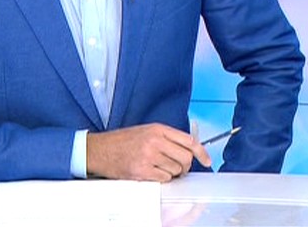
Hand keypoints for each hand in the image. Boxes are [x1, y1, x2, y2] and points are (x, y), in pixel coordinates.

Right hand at [86, 123, 211, 181]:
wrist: (100, 150)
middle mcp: (155, 141)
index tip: (207, 161)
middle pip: (185, 158)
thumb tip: (188, 149)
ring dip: (172, 173)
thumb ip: (167, 137)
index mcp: (158, 129)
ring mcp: (148, 156)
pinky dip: (162, 179)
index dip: (202, 152)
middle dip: (185, 166)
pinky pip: (164, 179)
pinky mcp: (141, 170)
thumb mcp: (147, 130)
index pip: (189, 140)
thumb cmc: (123, 141)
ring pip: (176, 170)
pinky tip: (153, 173)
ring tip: (160, 168)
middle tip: (179, 168)